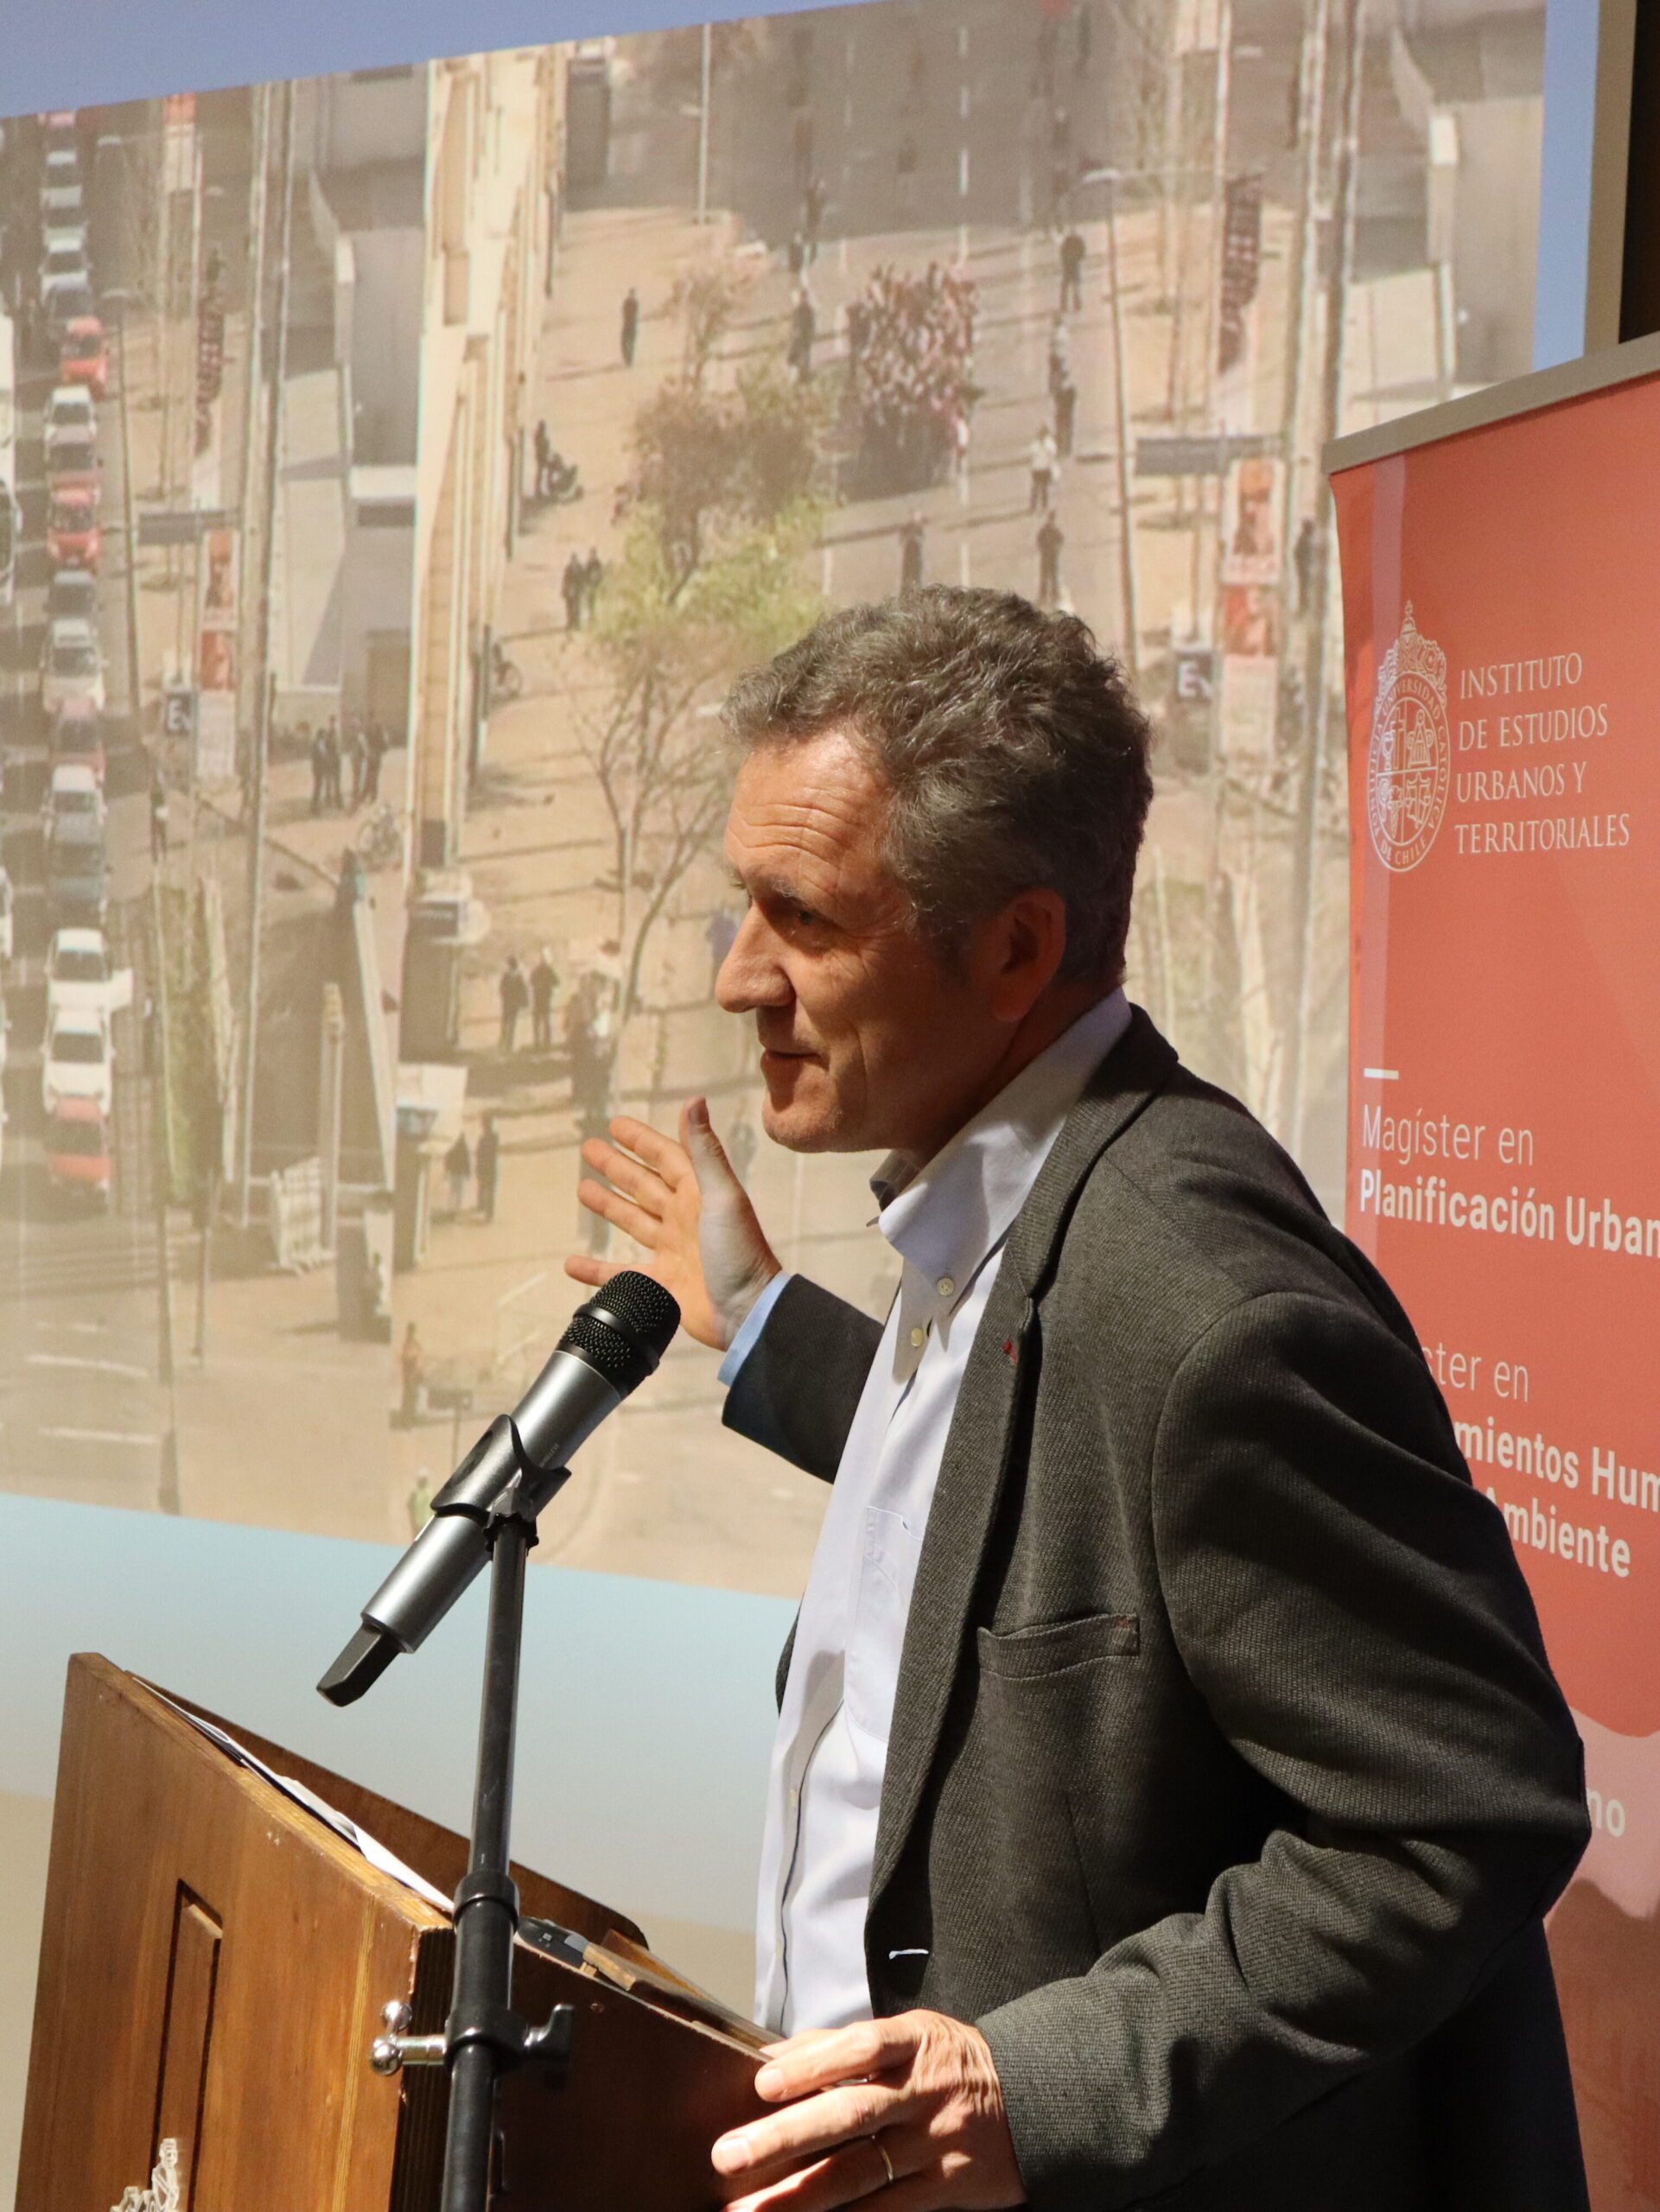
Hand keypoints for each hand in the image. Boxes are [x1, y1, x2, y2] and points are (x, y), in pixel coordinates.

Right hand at [567, 1097, 779, 1350]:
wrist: (747, 1311)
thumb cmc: (739, 1251)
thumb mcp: (722, 1195)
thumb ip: (704, 1151)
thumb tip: (694, 1100)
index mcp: (699, 1195)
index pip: (666, 1158)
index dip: (642, 1141)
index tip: (616, 1125)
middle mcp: (684, 1219)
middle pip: (643, 1186)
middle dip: (617, 1167)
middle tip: (589, 1149)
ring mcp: (671, 1252)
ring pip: (631, 1222)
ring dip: (608, 1205)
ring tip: (582, 1189)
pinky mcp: (661, 1285)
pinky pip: (619, 1274)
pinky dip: (595, 1269)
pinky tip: (571, 1263)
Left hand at [711, 2012, 1024, 2209]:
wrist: (1037, 2100)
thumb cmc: (951, 2064)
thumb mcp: (911, 2035)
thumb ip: (844, 2044)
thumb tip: (772, 2054)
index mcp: (914, 2044)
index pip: (859, 2047)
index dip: (811, 2064)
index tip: (761, 2082)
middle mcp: (922, 2093)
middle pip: (849, 2114)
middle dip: (785, 2137)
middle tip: (728, 2155)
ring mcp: (934, 2145)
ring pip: (860, 2172)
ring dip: (798, 2195)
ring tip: (747, 2210)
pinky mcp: (945, 2189)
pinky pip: (889, 2210)